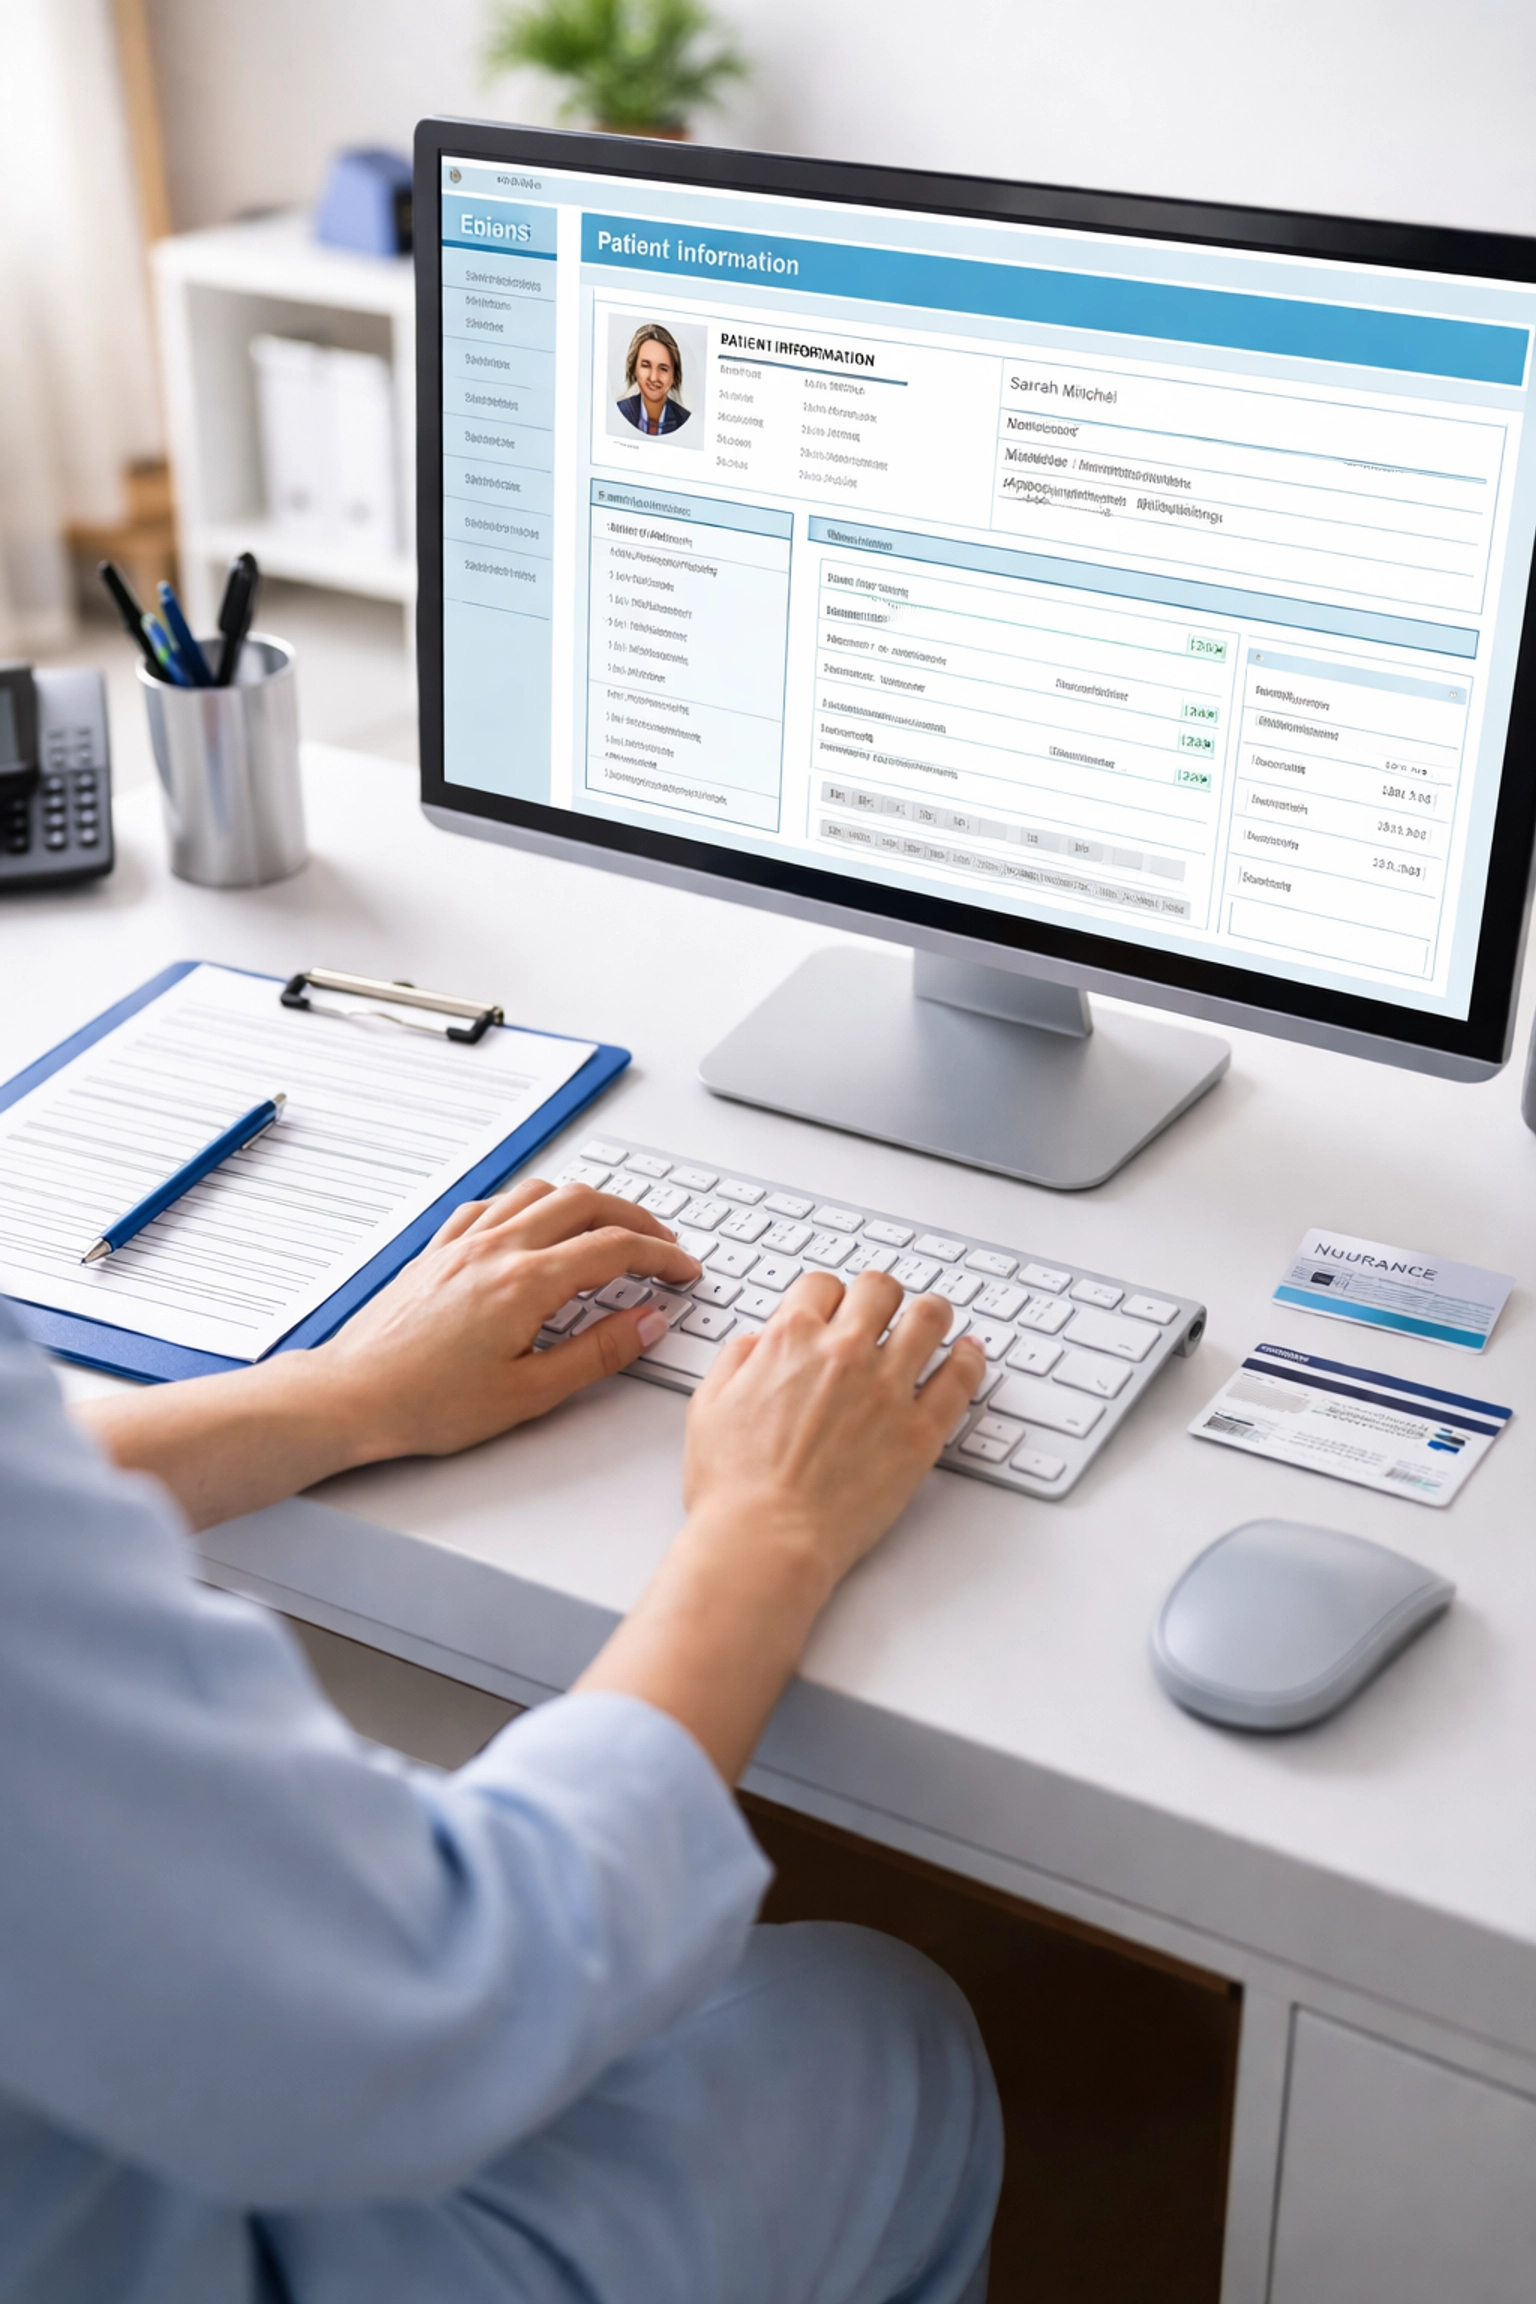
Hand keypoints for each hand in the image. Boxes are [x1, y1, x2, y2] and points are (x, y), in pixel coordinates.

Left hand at [75, 1178, 700, 1528]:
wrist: (353, 1396)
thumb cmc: (428, 1402)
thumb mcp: (531, 1392)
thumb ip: (598, 1352)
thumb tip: (647, 1322)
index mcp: (526, 1282)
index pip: (616, 1249)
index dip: (663, 1256)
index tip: (684, 1270)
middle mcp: (496, 1248)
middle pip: (586, 1203)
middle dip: (635, 1217)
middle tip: (662, 1243)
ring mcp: (464, 1243)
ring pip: (540, 1191)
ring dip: (586, 1202)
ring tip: (609, 1227)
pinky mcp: (438, 1250)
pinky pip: (494, 1203)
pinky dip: (530, 1203)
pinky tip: (534, 1223)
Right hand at [578, 1272, 984, 1782]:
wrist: (765, 1540)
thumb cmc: (734, 1487)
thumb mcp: (709, 1404)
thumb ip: (738, 1359)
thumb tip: (760, 1341)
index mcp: (791, 1340)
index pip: (822, 1285)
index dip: (828, 1296)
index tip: (835, 1310)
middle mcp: (844, 1353)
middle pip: (880, 1289)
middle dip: (880, 1296)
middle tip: (884, 1310)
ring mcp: (888, 1389)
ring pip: (929, 1318)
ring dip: (931, 1314)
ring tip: (934, 1320)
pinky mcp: (921, 1431)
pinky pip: (960, 1378)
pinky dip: (969, 1359)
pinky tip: (968, 1355)